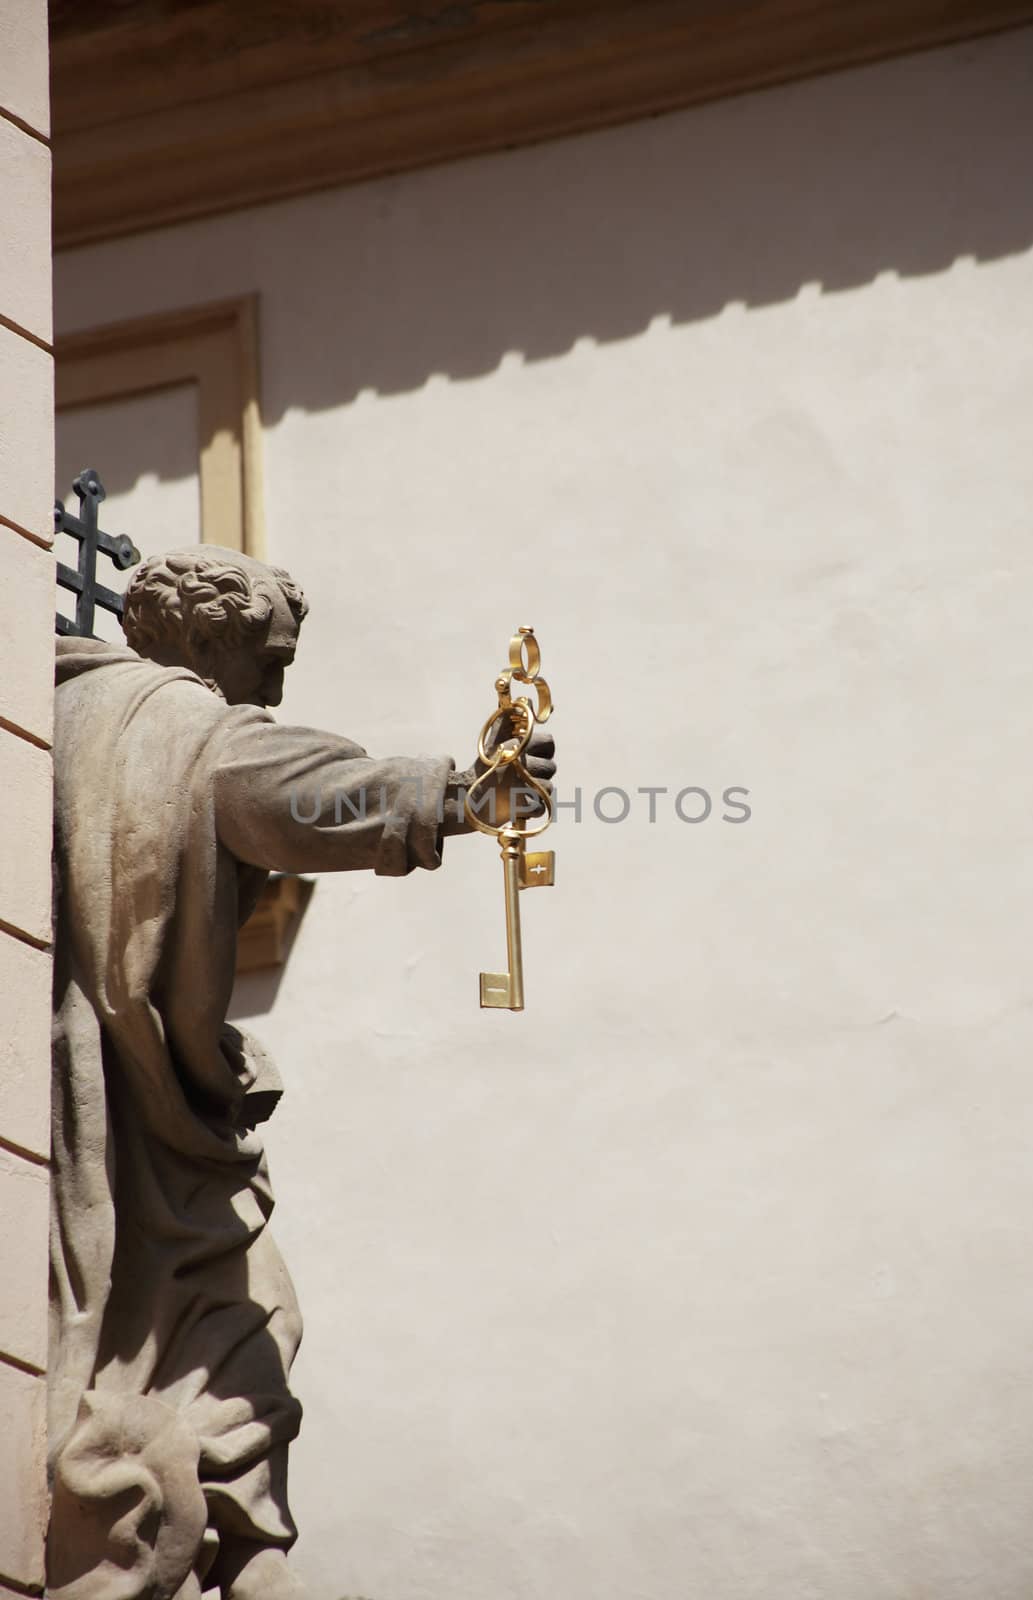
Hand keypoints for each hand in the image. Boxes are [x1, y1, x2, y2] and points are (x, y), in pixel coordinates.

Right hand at [444, 715, 556, 835]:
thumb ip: (509, 720)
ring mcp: (522, 785)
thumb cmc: (483, 766)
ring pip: (548, 788)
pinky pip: (541, 807)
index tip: (531, 757)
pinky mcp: (521, 806)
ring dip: (536, 792)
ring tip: (518, 791)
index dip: (543, 750)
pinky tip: (519, 805)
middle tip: (522, 777)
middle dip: (539, 774)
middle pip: (551, 767)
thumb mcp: (492, 739)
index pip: (549, 742)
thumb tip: (525, 701)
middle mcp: (521, 763)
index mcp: (516, 745)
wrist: (463, 797)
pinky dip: (532, 809)